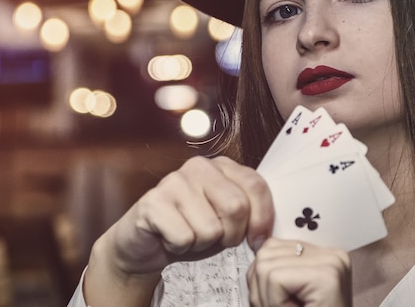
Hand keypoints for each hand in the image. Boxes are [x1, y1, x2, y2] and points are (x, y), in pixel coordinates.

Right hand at [100, 155, 273, 275]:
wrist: (146, 241)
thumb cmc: (192, 228)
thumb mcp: (228, 219)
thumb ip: (250, 213)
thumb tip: (268, 230)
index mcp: (223, 166)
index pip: (257, 186)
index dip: (263, 218)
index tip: (258, 239)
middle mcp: (199, 166)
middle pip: (237, 207)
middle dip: (231, 234)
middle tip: (216, 237)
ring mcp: (174, 180)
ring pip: (211, 228)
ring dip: (202, 244)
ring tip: (190, 234)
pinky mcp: (153, 201)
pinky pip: (185, 237)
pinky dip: (181, 247)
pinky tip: (171, 237)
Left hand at [247, 239, 351, 306]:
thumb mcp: (286, 297)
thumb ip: (274, 269)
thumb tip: (255, 241)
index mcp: (322, 257)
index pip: (272, 248)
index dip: (263, 280)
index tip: (283, 301)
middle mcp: (331, 254)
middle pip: (266, 254)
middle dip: (262, 289)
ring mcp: (332, 262)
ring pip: (265, 266)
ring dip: (268, 299)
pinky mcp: (327, 275)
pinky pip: (275, 278)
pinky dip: (274, 302)